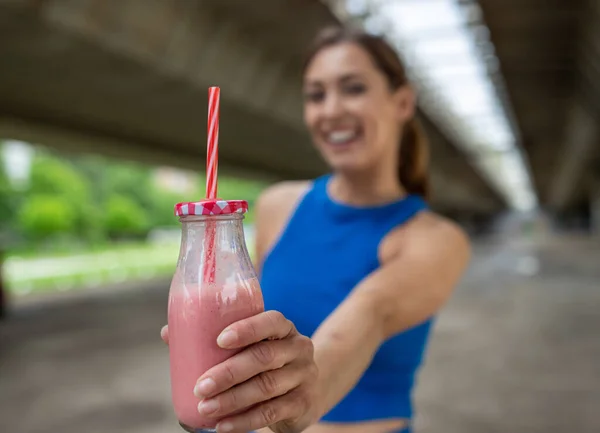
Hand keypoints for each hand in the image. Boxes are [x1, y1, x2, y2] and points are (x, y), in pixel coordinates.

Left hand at [161, 311, 319, 432]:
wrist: (310, 388)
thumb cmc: (268, 361)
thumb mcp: (253, 345)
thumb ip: (216, 338)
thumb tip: (168, 333)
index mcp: (283, 328)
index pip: (270, 322)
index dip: (246, 329)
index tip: (218, 340)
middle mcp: (298, 348)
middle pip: (264, 357)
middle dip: (229, 372)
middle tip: (200, 386)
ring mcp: (303, 376)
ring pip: (266, 387)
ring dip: (232, 400)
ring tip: (206, 408)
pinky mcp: (302, 403)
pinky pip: (271, 412)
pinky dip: (244, 421)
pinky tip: (223, 425)